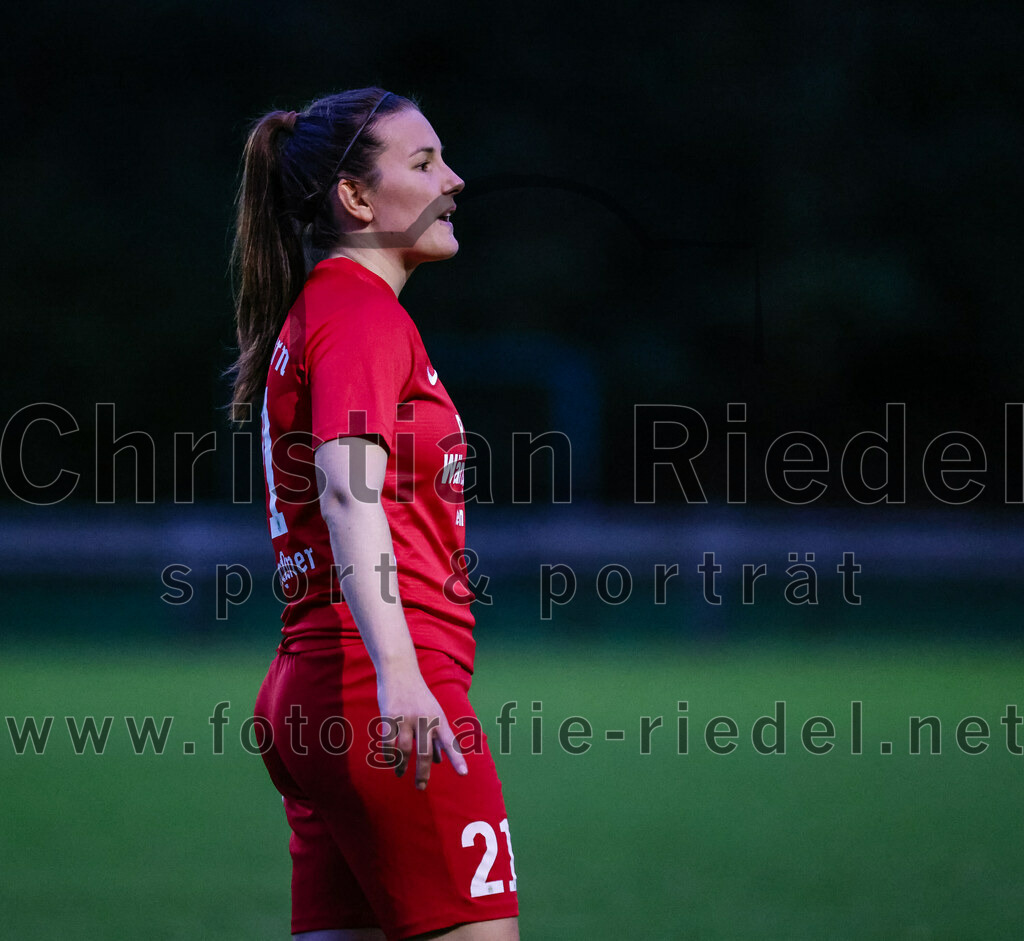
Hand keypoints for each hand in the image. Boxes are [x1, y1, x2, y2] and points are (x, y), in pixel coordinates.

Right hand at [377, 671, 468, 789]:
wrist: (399, 670)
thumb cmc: (417, 695)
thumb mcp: (432, 712)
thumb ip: (436, 736)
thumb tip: (438, 760)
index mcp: (438, 718)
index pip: (450, 742)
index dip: (457, 758)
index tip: (464, 774)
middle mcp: (425, 719)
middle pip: (424, 753)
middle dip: (422, 773)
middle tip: (421, 787)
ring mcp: (407, 718)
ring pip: (405, 750)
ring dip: (401, 766)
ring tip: (400, 773)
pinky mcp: (390, 716)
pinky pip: (389, 743)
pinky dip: (389, 755)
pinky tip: (390, 761)